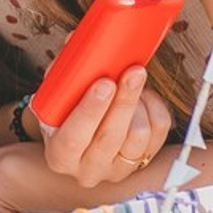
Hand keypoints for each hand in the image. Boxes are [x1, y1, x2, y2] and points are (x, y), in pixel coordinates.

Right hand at [39, 66, 170, 187]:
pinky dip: (154, 107)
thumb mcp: (54, 102)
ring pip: (139, 135)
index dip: (90, 110)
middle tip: (132, 73)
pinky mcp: (143, 163)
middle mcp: (88, 170)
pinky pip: (159, 132)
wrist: (81, 138)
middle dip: (124, 101)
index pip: (74, 137)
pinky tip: (142, 95)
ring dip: (138, 102)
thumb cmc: (65, 117)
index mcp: (59, 156)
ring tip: (131, 81)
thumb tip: (75, 41)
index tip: (104, 83)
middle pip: (111, 136)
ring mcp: (117, 170)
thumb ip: (62, 77)